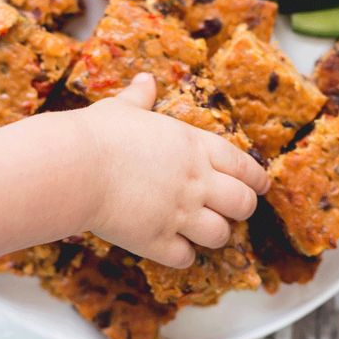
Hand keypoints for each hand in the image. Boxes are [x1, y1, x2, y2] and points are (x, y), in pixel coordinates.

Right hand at [78, 73, 268, 267]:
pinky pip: (185, 257)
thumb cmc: (99, 134)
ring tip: (202, 230)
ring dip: (215, 234)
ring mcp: (179, 213)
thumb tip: (145, 80)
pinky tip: (173, 247)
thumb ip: (140, 97)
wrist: (76, 167)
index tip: (261, 186)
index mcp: (194, 147)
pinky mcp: (157, 240)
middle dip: (242, 209)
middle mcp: (196, 182)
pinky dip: (183, 255)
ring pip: (221, 235)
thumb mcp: (123, 108)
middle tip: (232, 210)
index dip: (256, 178)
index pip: (242, 165)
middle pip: (243, 204)